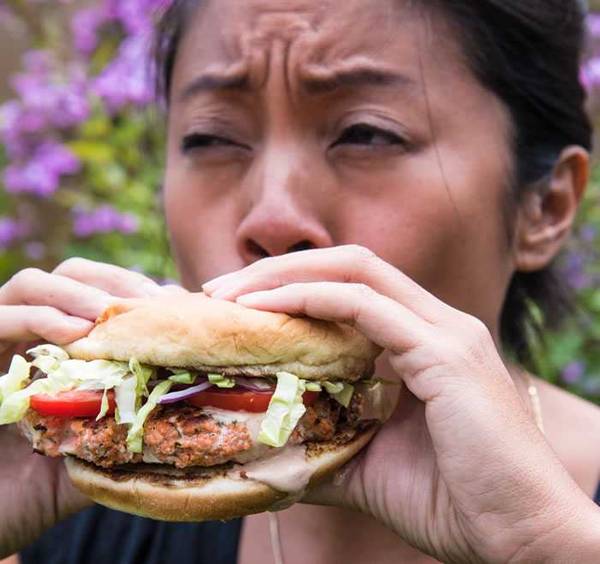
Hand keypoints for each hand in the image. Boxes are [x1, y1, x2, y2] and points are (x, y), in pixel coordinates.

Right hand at [0, 258, 185, 556]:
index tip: (176, 304)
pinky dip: (38, 318)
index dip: (137, 291)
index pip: (99, 292)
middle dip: (113, 283)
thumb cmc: (37, 490)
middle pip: (70, 274)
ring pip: (31, 284)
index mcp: (61, 346)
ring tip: (111, 316)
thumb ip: (134, 422)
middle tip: (149, 305)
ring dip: (77, 292)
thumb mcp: (100, 450)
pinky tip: (74, 335)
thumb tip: (194, 403)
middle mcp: (28, 336)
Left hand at [203, 245, 599, 562]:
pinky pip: (367, 307)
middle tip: (219, 291)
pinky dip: (312, 301)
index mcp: (423, 342)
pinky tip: (266, 312)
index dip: (291, 287)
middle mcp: (436, 324)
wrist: (523, 541)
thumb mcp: (369, 466)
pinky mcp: (448, 354)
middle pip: (349, 265)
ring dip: (286, 278)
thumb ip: (322, 446)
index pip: (350, 288)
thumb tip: (263, 449)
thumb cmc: (453, 502)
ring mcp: (446, 333)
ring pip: (356, 273)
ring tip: (230, 297)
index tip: (236, 307)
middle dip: (279, 270)